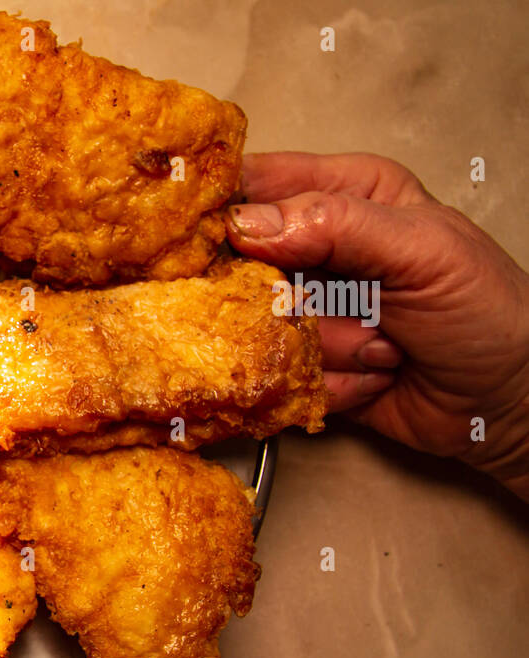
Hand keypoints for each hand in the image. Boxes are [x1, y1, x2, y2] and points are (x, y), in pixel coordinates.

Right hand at [226, 151, 528, 499]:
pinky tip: (376, 375)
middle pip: (241, 266)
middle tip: (358, 305)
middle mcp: (318, 247)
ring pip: (261, 328)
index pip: (257, 184)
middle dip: (297, 300)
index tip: (232, 246)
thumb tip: (248, 223)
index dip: (228, 211)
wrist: (506, 402)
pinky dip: (331, 383)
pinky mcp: (301, 362)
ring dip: (330, 348)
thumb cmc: (487, 314)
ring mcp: (306, 309)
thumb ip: (338, 226)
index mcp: (347, 193)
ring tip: (386, 345)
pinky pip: (277, 374)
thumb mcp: (423, 250)